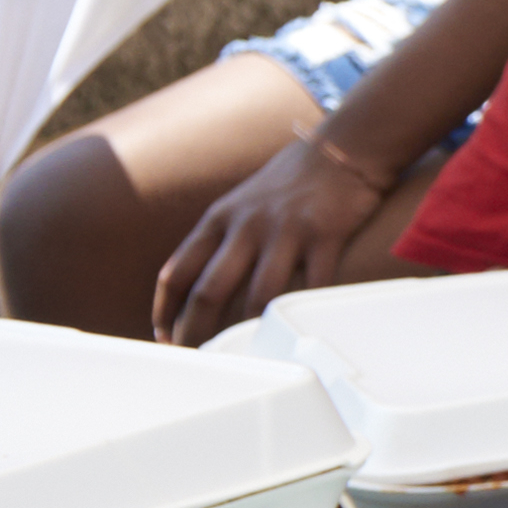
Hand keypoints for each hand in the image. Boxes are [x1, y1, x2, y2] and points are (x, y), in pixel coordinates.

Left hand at [152, 127, 396, 343]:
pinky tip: (300, 332)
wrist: (342, 149)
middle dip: (196, 331)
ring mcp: (285, 231)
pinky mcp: (324, 236)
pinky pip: (313, 284)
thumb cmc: (293, 180)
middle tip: (195, 358)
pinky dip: (305, 312)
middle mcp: (246, 226)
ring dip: (247, 331)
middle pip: (208, 290)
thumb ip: (222, 238)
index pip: (176, 272)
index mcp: (219, 219)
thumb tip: (201, 281)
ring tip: (244, 356)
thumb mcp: (242, 202)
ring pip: (257, 294)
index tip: (165, 336)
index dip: (165, 311)